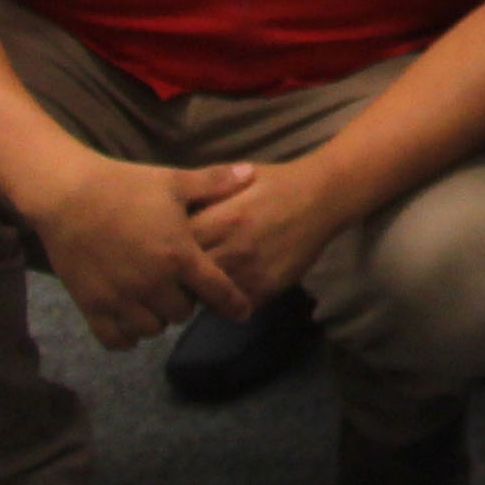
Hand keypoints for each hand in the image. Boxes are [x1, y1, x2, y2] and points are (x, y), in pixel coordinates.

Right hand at [29, 157, 253, 348]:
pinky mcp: (90, 305)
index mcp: (178, 255)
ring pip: (151, 330)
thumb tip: (251, 173)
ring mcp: (120, 298)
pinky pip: (115, 339)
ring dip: (157, 319)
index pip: (217, 291)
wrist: (68, 195)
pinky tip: (129, 320)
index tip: (242, 313)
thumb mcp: (174, 181)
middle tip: (180, 288)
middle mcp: (152, 283)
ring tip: (154, 301)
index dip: (233, 304)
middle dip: (186, 303)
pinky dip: (125, 336)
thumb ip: (214, 183)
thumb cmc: (126, 186)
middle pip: (182, 314)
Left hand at [180, 155, 353, 307]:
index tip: (162, 250)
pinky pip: (234, 305)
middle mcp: (233, 249)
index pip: (175, 248)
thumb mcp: (234, 179)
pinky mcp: (267, 288)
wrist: (322, 196)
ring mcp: (251, 272)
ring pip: (208, 296)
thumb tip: (168, 214)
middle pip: (188, 276)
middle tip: (174, 274)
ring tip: (198, 284)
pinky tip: (226, 289)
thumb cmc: (274, 183)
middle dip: (178, 276)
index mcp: (221, 220)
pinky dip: (226, 301)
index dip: (165, 251)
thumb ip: (202, 196)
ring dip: (200, 292)